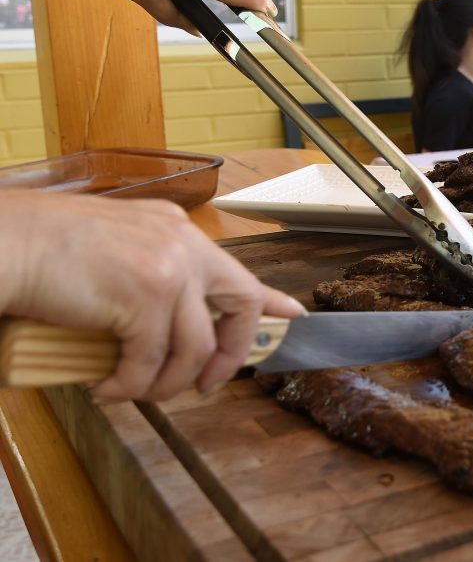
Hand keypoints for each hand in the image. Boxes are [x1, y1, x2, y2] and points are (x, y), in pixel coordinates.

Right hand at [0, 191, 304, 400]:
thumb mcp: (116, 249)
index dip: (271, 299)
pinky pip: (151, 361)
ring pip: (195, 347)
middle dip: (232, 354)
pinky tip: (109, 388)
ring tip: (136, 391)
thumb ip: (150, 273)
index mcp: (176, 231)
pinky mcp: (145, 296)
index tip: (294, 315)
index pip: (239, 269)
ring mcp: (168, 268)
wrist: (5, 242)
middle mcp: (182, 244)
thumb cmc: (45, 249)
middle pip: (242, 305)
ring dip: (167, 382)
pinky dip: (131, 385)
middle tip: (206, 384)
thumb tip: (168, 317)